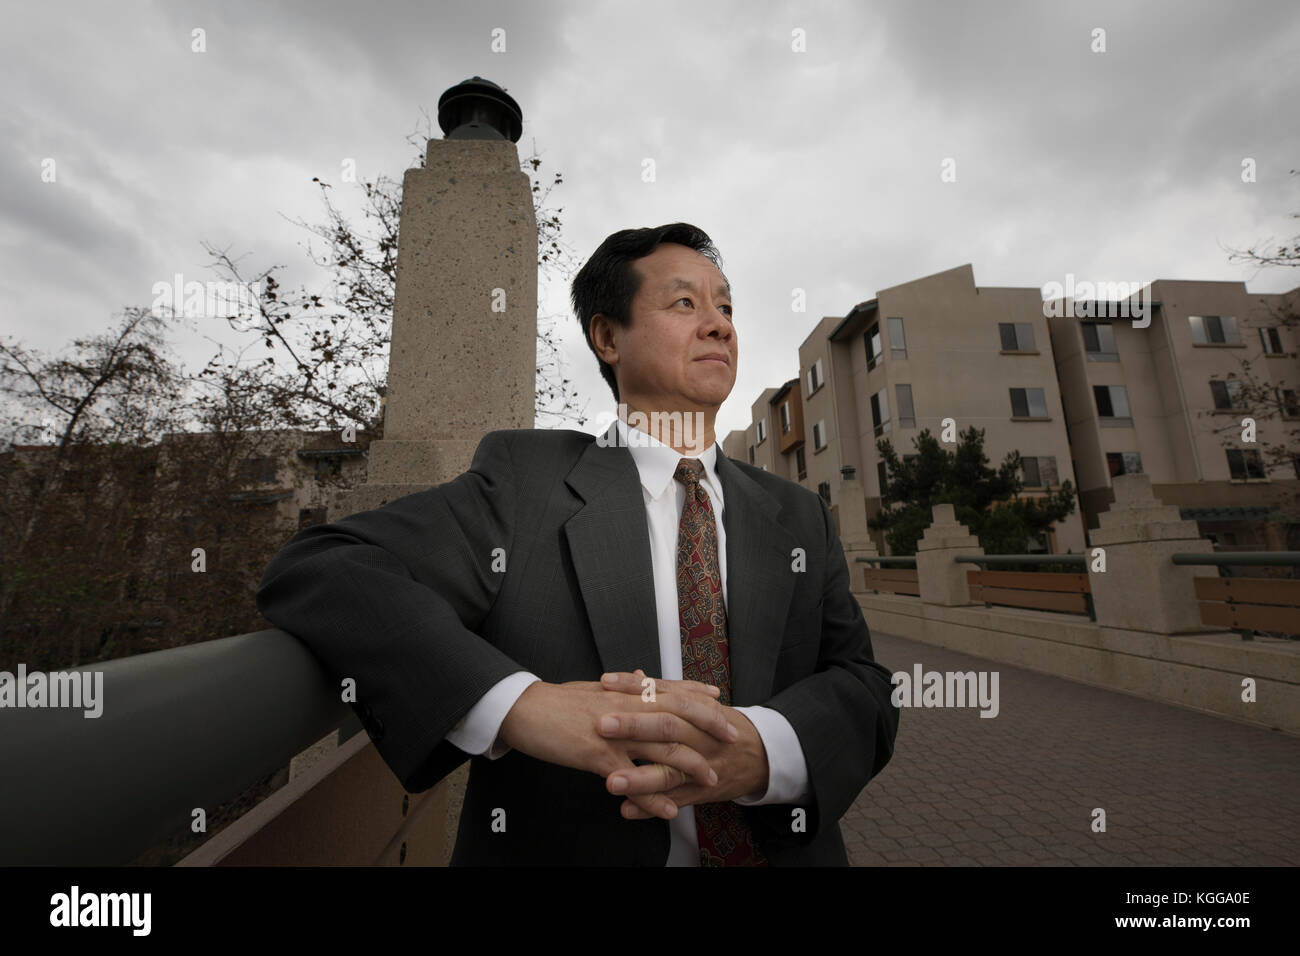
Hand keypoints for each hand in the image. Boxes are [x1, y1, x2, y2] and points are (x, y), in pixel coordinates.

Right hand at [496, 674, 738, 819]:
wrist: (524, 710)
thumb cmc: (557, 702)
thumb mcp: (594, 691)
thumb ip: (622, 688)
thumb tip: (641, 676)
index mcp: (625, 693)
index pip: (670, 690)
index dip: (697, 696)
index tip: (720, 701)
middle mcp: (626, 708)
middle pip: (677, 715)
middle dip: (709, 726)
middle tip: (732, 738)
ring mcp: (614, 732)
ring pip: (662, 748)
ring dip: (690, 765)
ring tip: (711, 780)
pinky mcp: (598, 755)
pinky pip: (632, 778)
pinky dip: (653, 795)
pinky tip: (668, 808)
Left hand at [597, 670, 769, 819]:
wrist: (762, 754)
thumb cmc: (723, 726)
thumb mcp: (700, 704)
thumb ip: (667, 692)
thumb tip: (637, 675)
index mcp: (695, 709)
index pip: (662, 693)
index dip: (633, 688)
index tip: (605, 684)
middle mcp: (699, 735)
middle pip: (666, 727)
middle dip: (633, 726)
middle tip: (601, 725)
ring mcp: (701, 765)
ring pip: (670, 771)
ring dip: (639, 778)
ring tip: (610, 780)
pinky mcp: (702, 791)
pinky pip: (676, 801)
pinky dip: (651, 807)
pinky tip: (627, 810)